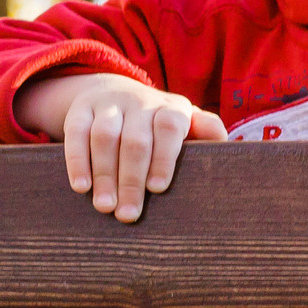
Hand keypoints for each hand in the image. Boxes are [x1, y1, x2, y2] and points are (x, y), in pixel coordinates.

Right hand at [18, 73, 225, 222]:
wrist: (114, 91)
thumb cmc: (159, 123)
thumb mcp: (185, 124)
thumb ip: (206, 133)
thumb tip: (232, 152)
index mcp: (171, 108)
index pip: (169, 128)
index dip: (164, 157)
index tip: (157, 189)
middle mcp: (140, 102)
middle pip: (135, 140)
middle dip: (131, 179)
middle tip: (128, 215)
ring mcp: (109, 104)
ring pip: (105, 137)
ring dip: (104, 174)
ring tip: (104, 207)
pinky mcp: (81, 109)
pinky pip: (76, 132)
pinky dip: (77, 160)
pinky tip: (81, 186)